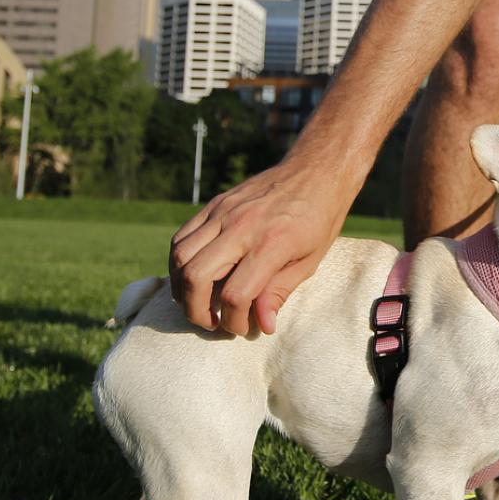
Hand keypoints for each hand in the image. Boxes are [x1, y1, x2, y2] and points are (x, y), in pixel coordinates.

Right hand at [168, 162, 341, 335]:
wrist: (315, 171)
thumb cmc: (319, 219)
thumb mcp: (310, 261)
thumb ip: (280, 292)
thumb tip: (263, 325)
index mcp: (271, 244)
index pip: (235, 295)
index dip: (233, 321)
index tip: (241, 328)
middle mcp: (242, 226)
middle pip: (195, 277)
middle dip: (196, 311)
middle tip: (211, 323)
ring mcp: (223, 212)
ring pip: (181, 256)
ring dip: (181, 288)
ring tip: (198, 303)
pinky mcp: (215, 204)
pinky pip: (182, 236)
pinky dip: (179, 262)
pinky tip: (192, 276)